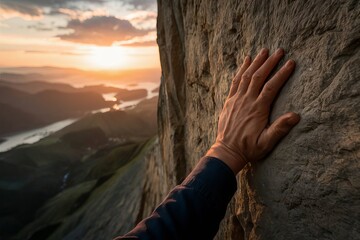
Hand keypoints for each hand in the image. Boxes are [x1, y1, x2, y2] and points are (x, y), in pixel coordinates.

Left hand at [206, 48, 299, 173]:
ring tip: (264, 50)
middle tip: (280, 50)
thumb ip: (279, 129)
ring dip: (256, 62)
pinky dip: (241, 70)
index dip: (282, 74)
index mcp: (258, 109)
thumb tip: (296, 116)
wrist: (227, 151)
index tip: (291, 62)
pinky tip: (246, 60)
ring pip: (246, 76)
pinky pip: (235, 81)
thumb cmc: (249, 148)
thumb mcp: (266, 142)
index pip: (271, 87)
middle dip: (269, 62)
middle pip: (258, 77)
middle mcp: (246, 101)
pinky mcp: (229, 101)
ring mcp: (236, 100)